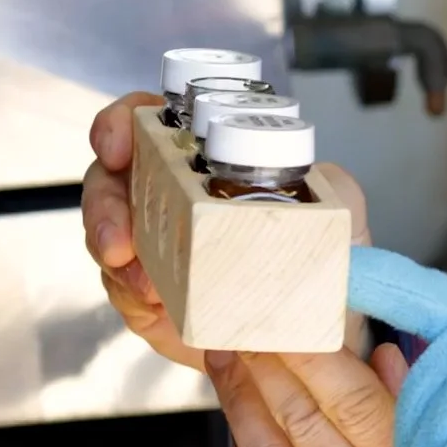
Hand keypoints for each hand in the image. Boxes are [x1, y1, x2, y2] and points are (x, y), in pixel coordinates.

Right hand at [83, 91, 372, 370]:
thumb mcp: (341, 206)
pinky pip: (119, 286)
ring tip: (145, 283)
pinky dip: (130, 294)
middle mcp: (171, 193)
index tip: (115, 145)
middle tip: (119, 239)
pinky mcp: (149, 293)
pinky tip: (153, 302)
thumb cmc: (329, 253)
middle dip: (105, 204)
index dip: (121, 123)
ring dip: (115, 256)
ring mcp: (155, 242)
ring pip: (105, 232)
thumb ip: (330, 182)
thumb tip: (319, 181)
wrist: (328, 324)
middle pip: (110, 177)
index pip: (150, 124)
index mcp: (207, 161)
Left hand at [208, 343, 446, 446]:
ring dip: (246, 417)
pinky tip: (260, 445)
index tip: (282, 314)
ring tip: (229, 372)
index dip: (310, 352)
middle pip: (302, 428)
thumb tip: (386, 360)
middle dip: (263, 370)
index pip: (351, 401)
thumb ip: (440, 425)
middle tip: (238, 325)